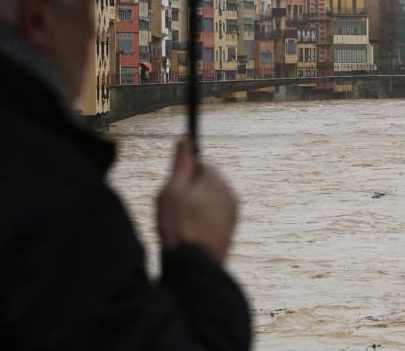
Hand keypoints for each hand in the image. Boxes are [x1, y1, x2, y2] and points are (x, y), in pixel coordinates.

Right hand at [157, 139, 238, 262]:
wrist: (196, 265)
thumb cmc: (180, 225)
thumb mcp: (172, 189)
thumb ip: (181, 162)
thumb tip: (185, 138)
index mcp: (217, 179)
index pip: (200, 165)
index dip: (183, 176)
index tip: (173, 190)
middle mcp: (230, 193)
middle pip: (205, 183)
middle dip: (190, 192)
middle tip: (174, 209)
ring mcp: (232, 213)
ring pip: (209, 201)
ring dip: (196, 208)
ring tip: (181, 225)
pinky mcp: (230, 230)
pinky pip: (213, 217)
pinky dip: (202, 222)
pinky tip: (190, 235)